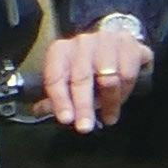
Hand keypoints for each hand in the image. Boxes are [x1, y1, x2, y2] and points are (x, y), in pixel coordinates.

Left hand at [36, 18, 154, 134]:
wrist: (115, 42)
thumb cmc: (86, 64)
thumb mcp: (68, 78)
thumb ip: (56, 96)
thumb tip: (39, 111)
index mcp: (60, 51)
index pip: (56, 77)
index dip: (60, 100)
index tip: (66, 119)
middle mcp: (81, 43)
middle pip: (82, 79)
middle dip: (84, 107)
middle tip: (85, 127)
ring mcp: (106, 40)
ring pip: (108, 79)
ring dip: (109, 102)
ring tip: (109, 117)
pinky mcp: (128, 43)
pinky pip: (127, 74)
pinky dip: (125, 91)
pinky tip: (121, 99)